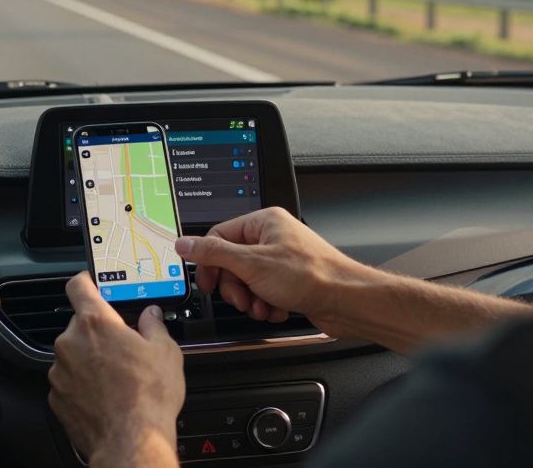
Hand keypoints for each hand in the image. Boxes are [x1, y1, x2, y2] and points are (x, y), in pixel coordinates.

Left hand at [48, 273, 184, 466]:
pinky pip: (68, 380)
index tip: (92, 283)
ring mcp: (60, 371)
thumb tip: (151, 316)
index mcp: (96, 323)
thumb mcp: (165, 352)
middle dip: (98, 331)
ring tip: (116, 376)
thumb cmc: (148, 396)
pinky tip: (105, 394)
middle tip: (122, 345)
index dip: (86, 281)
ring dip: (89, 358)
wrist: (131, 440)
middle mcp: (71, 343)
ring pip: (73, 354)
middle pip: (80, 324)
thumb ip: (154, 326)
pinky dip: (82, 383)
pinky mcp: (57, 396)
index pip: (79, 286)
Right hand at [174, 207, 374, 337]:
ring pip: (248, 281)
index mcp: (264, 222)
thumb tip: (185, 244)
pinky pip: (265, 293)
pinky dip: (267, 305)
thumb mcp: (252, 264)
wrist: (346, 301)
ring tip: (263, 306)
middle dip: (235, 287)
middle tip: (241, 298)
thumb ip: (214, 253)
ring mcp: (282, 260)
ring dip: (251, 299)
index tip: (208, 283)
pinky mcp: (290, 281)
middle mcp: (273, 237)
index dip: (210, 262)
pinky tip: (278, 309)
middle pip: (233, 262)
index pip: (220, 236)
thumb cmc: (311, 276)